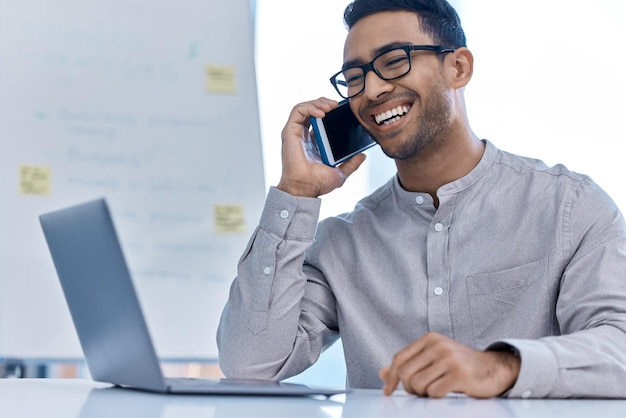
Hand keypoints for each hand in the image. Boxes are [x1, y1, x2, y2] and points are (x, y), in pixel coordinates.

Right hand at [276, 97, 365, 197]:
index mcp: (314, 142)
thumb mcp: (340, 173)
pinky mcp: (290, 131)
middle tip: (337, 105)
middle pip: (312, 110)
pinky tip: (322, 112)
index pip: (321, 120)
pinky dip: (310, 107)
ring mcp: (296, 133)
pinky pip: (298, 111)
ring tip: (331, 106)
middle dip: (325, 103)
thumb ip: (351, 164)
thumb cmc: (317, 184)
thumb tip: (362, 155)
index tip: (342, 111)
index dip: (330, 111)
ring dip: (318, 102)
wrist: (305, 189)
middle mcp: (303, 135)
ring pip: (305, 107)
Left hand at [379, 332, 519, 397]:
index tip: (387, 390)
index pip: (399, 359)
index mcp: (429, 339)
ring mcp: (449, 359)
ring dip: (423, 393)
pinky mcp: (459, 375)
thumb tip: (382, 373)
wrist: (493, 368)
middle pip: (405, 373)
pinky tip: (445, 392)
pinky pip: (433, 392)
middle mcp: (438, 346)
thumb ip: (409, 364)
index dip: (390, 376)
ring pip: (418, 384)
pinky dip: (436, 396)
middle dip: (408, 388)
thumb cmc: (460, 365)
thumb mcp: (433, 358)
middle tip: (419, 392)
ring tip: (434, 390)